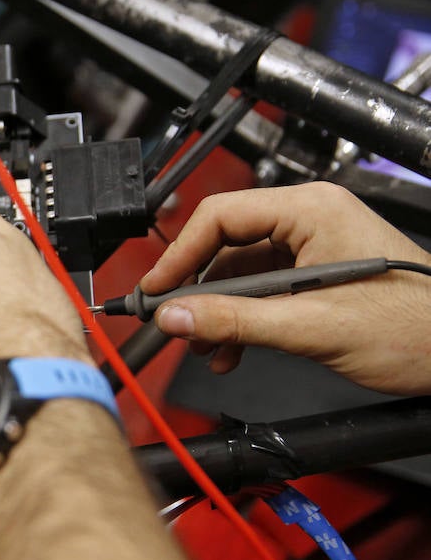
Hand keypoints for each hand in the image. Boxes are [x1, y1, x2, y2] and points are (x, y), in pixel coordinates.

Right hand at [141, 181, 430, 394]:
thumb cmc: (415, 328)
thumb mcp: (311, 327)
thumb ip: (234, 321)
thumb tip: (174, 315)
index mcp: (312, 210)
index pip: (221, 217)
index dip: (179, 255)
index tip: (155, 289)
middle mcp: (311, 218)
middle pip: (227, 244)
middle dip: (198, 290)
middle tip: (172, 321)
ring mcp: (315, 244)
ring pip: (242, 271)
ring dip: (219, 311)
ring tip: (204, 345)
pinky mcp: (319, 271)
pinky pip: (264, 288)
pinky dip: (243, 318)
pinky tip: (232, 349)